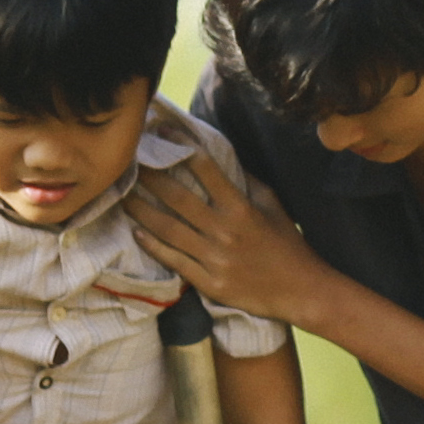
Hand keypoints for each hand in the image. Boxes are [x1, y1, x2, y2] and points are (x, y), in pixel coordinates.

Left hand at [129, 159, 334, 329]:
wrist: (300, 290)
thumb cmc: (287, 245)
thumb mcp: (273, 206)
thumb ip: (248, 182)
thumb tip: (223, 160)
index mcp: (241, 208)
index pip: (206, 170)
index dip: (183, 147)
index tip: (165, 132)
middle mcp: (224, 231)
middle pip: (178, 198)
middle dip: (151, 177)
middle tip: (130, 162)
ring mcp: (214, 259)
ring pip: (169, 230)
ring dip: (142, 211)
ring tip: (123, 195)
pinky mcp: (209, 282)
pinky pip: (174, 260)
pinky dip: (153, 246)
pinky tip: (136, 232)